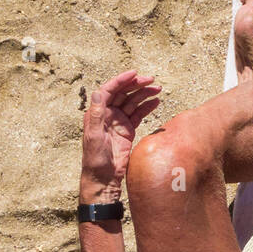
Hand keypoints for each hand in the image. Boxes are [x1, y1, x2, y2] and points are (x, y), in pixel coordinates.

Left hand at [81, 71, 161, 200]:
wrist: (104, 177)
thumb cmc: (95, 159)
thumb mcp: (94, 136)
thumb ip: (96, 114)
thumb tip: (98, 92)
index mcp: (97, 113)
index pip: (109, 91)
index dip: (121, 80)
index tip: (134, 74)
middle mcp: (107, 114)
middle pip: (123, 94)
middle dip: (137, 85)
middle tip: (152, 80)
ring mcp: (118, 121)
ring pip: (133, 102)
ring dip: (144, 94)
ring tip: (158, 89)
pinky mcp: (127, 130)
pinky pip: (138, 114)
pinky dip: (147, 107)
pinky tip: (156, 101)